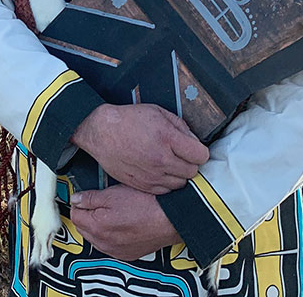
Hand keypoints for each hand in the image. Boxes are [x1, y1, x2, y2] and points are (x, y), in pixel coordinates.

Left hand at [69, 185, 181, 259]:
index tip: (85, 197)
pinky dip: (111, 235)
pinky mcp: (127, 254)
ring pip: (96, 237)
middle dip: (87, 215)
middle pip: (84, 228)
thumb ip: (90, 198)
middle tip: (98, 202)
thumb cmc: (144, 206)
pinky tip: (120, 224)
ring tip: (111, 212)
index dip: (79, 203)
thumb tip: (76, 199)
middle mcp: (104, 243)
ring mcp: (115, 250)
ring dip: (98, 226)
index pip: (75, 215)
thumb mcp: (113, 193)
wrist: (168, 220)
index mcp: (97, 227)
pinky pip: (110, 245)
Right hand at [71, 103, 208, 193]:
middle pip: (192, 171)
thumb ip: (180, 126)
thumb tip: (194, 141)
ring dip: (178, 174)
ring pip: (180, 184)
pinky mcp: (142, 185)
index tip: (194, 148)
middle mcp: (161, 159)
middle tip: (181, 155)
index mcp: (167, 138)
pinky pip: (165, 191)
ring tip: (168, 162)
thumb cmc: (128, 119)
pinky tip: (159, 171)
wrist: (101, 131)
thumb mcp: (158, 112)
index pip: (201, 155)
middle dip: (190, 162)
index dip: (199, 151)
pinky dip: (166, 183)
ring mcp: (151, 175)